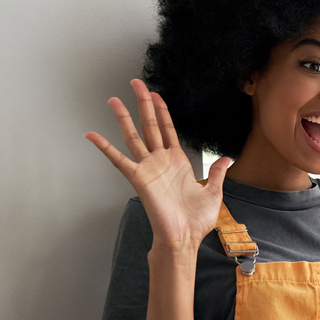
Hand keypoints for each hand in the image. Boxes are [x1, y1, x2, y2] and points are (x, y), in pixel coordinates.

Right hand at [85, 79, 231, 253]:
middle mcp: (161, 161)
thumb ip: (216, 173)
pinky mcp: (139, 178)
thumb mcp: (213, 192)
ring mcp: (148, 168)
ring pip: (134, 136)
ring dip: (124, 117)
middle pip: (150, 125)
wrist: (185, 237)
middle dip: (143, 104)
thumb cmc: (197, 220)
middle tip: (136, 83)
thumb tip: (226, 159)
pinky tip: (92, 135)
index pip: (168, 130)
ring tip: (114, 99)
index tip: (156, 94)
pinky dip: (105, 147)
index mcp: (178, 162)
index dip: (162, 111)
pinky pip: (118, 160)